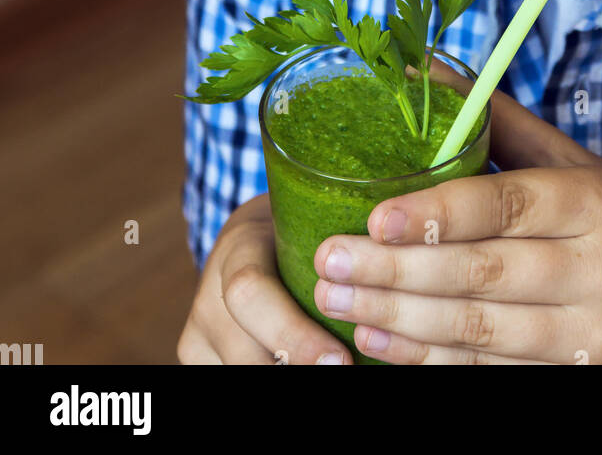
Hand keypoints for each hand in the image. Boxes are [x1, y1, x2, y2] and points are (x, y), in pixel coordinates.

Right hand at [178, 193, 353, 364]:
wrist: (255, 239)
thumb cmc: (301, 229)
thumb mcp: (313, 222)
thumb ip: (344, 246)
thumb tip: (402, 264)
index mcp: (238, 249)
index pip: (249, 293)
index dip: (292, 334)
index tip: (339, 359)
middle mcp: (208, 296)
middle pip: (245, 354)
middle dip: (296, 367)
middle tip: (343, 373)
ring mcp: (198, 335)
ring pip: (239, 372)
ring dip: (291, 374)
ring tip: (339, 371)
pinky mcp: (199, 360)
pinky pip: (232, 379)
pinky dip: (276, 377)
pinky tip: (314, 372)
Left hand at [311, 90, 601, 364]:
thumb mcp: (580, 169)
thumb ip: (501, 124)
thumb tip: (422, 69)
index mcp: (597, 204)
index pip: (507, 206)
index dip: (436, 214)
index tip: (373, 217)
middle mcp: (599, 270)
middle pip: (482, 273)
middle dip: (395, 271)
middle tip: (328, 261)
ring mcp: (590, 334)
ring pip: (478, 331)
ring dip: (398, 319)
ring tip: (336, 301)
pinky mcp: (575, 379)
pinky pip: (488, 372)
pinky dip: (427, 360)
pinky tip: (378, 343)